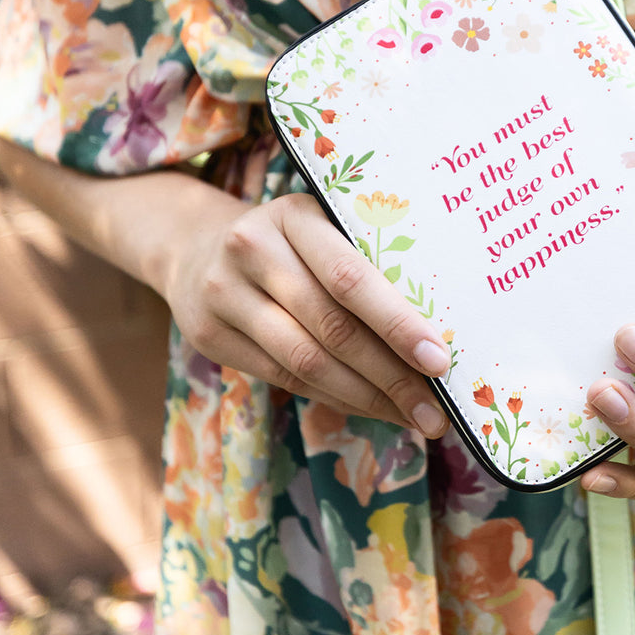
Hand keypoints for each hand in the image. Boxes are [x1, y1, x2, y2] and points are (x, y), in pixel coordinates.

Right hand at [162, 191, 451, 436]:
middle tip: (435, 411)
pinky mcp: (208, 336)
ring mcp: (223, 293)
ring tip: (412, 418)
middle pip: (332, 327)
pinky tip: (371, 408)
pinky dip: (335, 398)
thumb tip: (438, 334)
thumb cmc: (290, 243)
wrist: (195, 246)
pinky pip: (283, 379)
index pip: (351, 277)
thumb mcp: (322, 229)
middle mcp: (253, 249)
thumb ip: (367, 263)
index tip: (439, 360)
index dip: (397, 323)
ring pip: (306, 362)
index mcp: (294, 215)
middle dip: (392, 376)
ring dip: (367, 398)